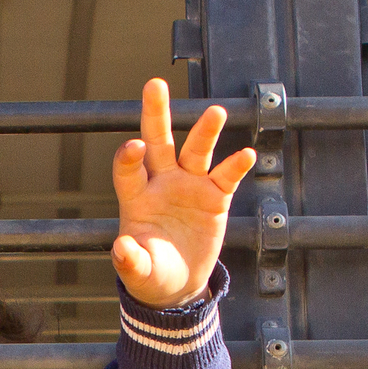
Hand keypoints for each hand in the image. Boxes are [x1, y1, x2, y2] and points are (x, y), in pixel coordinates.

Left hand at [110, 77, 257, 307]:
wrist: (178, 284)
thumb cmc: (152, 274)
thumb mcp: (139, 273)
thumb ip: (130, 261)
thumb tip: (121, 248)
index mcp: (137, 197)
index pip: (129, 169)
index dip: (129, 157)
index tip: (133, 147)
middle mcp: (162, 183)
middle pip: (159, 142)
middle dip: (156, 113)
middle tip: (154, 84)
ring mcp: (190, 186)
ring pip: (197, 151)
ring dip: (205, 132)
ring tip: (216, 113)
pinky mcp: (215, 197)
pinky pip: (227, 176)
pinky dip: (236, 166)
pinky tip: (247, 154)